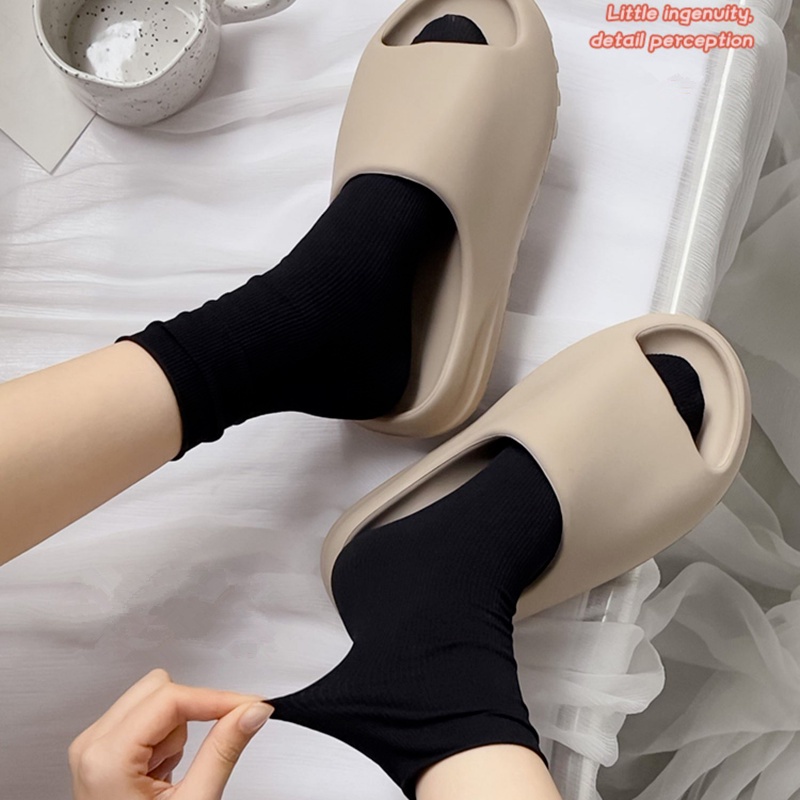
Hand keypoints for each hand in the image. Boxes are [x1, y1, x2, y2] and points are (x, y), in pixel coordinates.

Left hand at [69, 669, 271, 799]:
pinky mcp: (103, 751)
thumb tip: (251, 712)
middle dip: (193, 714)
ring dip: (178, 729)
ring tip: (174, 775)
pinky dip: (167, 740)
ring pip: (155, 700)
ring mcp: (94, 747)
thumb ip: (223, 751)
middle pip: (160, 689)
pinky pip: (147, 719)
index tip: (252, 705)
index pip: (172, 698)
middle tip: (214, 744)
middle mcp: (93, 745)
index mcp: (107, 758)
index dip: (219, 698)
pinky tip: (163, 775)